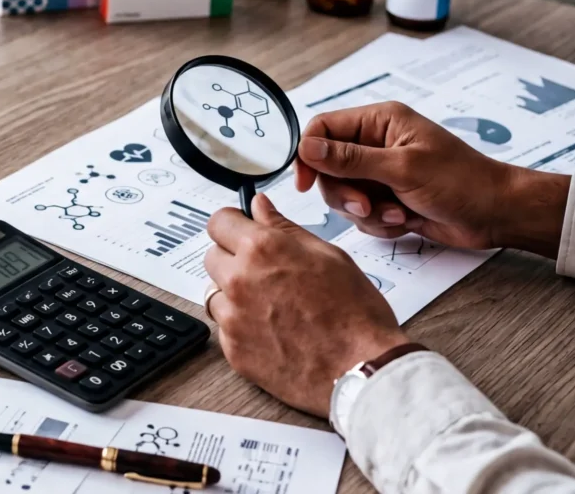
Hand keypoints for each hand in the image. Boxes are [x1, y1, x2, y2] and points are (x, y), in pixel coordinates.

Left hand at [205, 194, 408, 416]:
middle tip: (266, 273)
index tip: (241, 231)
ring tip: (273, 306)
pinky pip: (225, 328)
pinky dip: (242, 327)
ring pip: (216, 293)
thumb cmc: (355, 314)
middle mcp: (239, 280)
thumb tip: (259, 206)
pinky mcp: (233, 350)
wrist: (362, 368)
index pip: (219, 222)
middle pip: (212, 257)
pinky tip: (273, 331)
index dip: (232, 225)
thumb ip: (284, 228)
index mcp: (262, 249)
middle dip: (233, 259)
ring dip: (234, 295)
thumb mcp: (328, 255)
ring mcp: (232, 318)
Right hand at [294, 101, 569, 257]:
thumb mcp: (401, 168)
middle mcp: (375, 144)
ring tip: (396, 214)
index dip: (308, 155)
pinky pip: (361, 214)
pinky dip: (378, 223)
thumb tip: (307, 147)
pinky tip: (405, 221)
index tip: (305, 183)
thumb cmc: (461, 182)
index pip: (322, 129)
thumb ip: (350, 159)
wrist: (496, 214)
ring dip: (365, 212)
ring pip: (342, 195)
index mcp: (379, 122)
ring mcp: (381, 173)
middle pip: (327, 168)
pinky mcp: (387, 198)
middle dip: (345, 193)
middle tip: (367, 205)